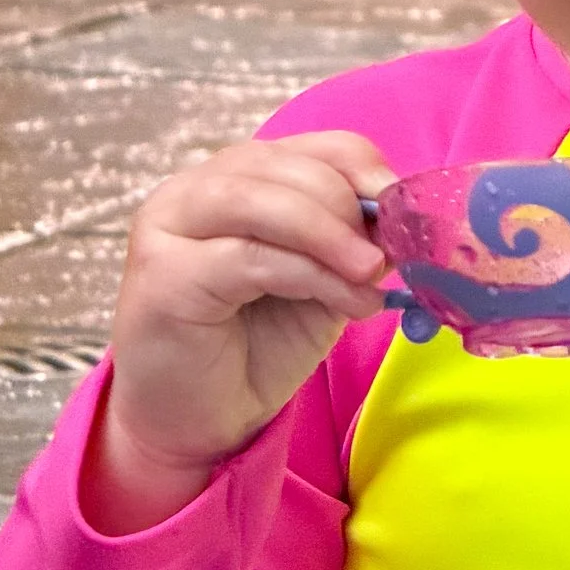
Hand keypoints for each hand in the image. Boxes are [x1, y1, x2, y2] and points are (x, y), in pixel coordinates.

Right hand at [89, 133, 394, 532]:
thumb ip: (351, 246)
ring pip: (266, 201)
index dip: (368, 172)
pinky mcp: (164, 272)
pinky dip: (311, 275)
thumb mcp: (321, 284)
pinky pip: (251, 256)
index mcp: (240, 178)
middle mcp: (197, 189)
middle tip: (387, 256)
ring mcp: (171, 224)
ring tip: (371, 275)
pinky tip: (346, 302)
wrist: (194, 422)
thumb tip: (404, 224)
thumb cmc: (254, 350)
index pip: (317, 147)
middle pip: (291, 167)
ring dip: (332, 237)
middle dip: (350, 208)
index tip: (405, 211)